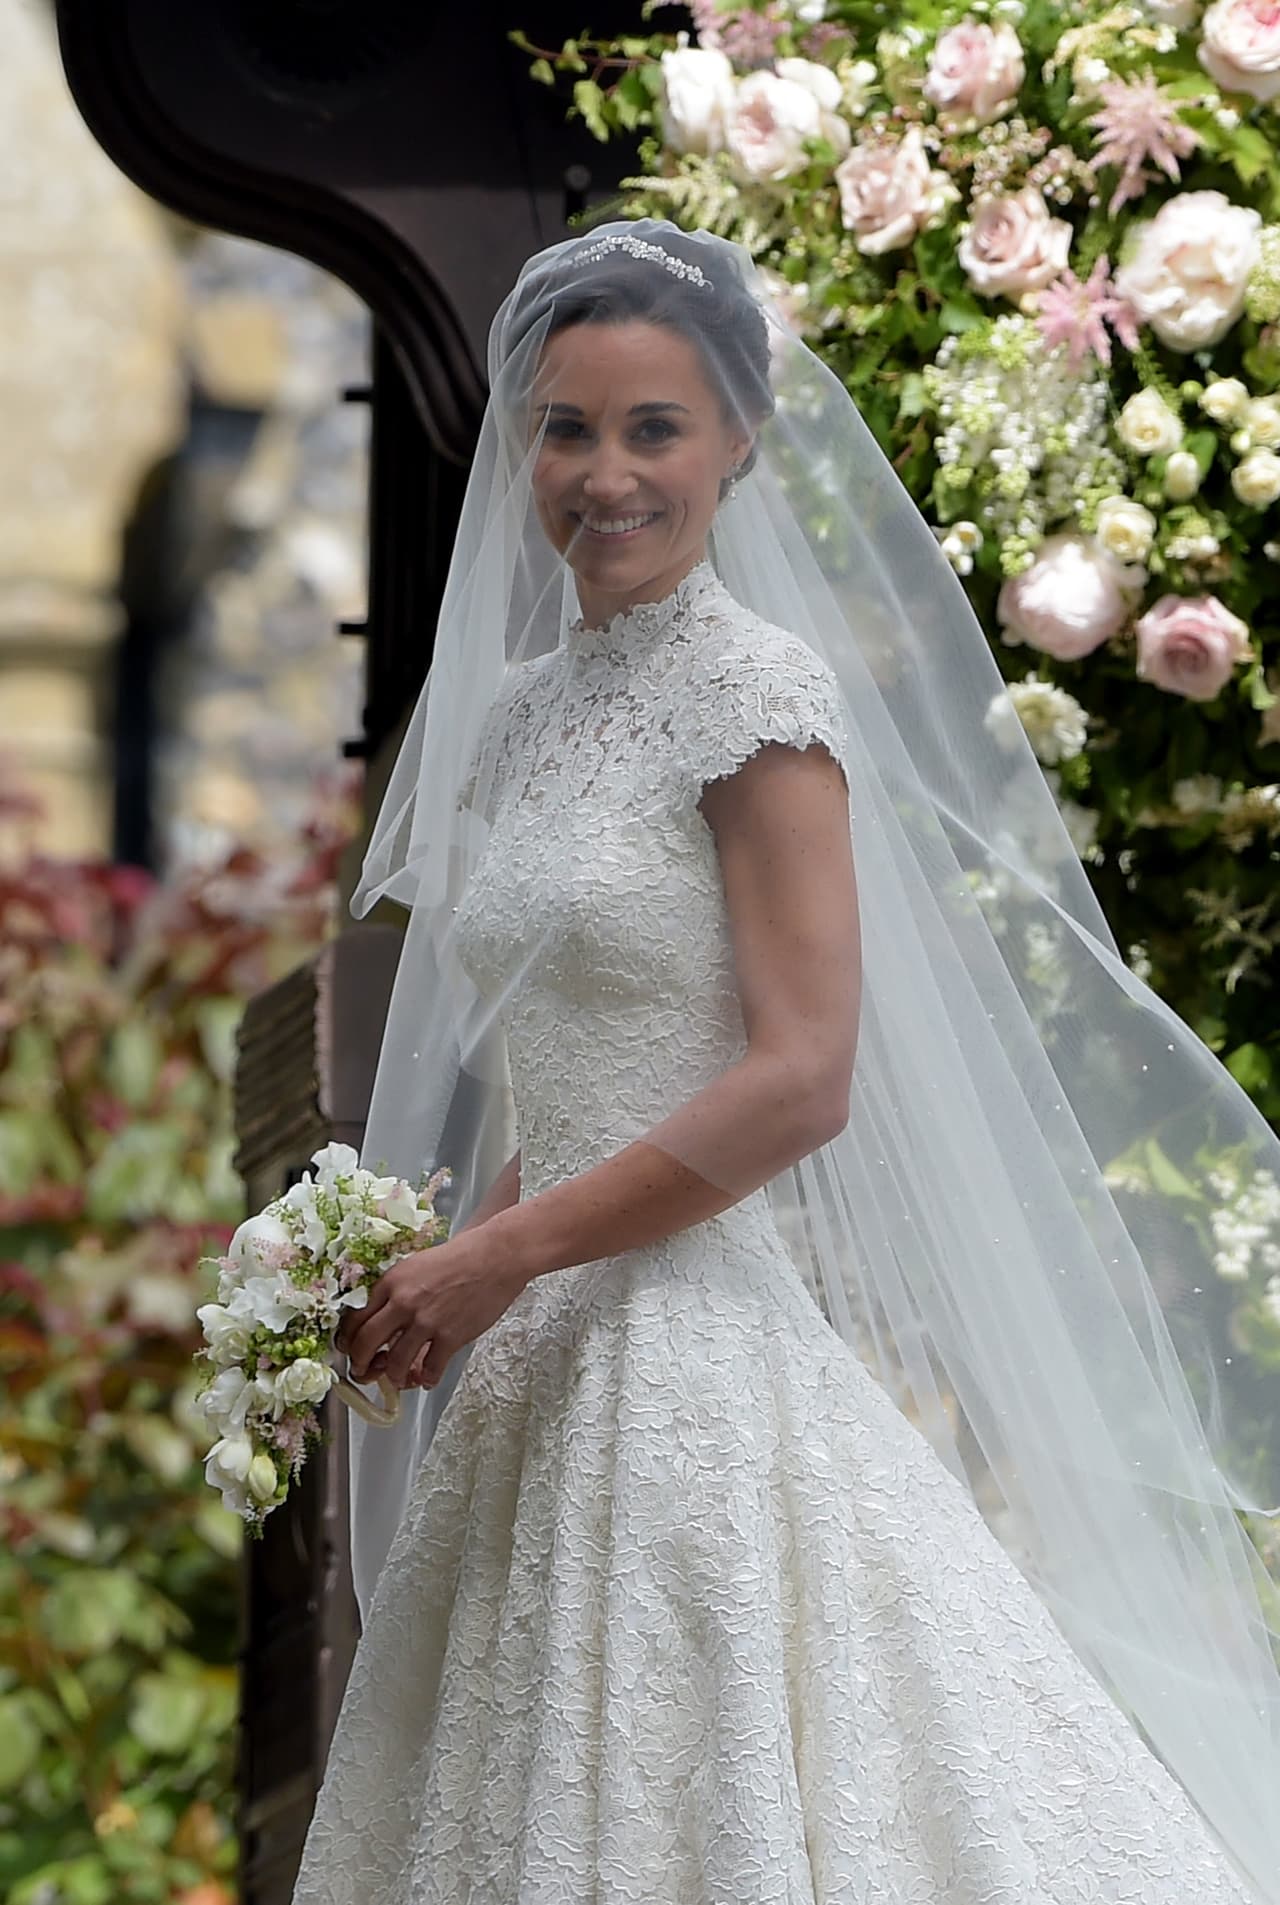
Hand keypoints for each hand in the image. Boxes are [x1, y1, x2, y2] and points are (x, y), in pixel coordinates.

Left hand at [336, 1222, 527, 1391]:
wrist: (495, 1257)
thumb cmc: (457, 1258)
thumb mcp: (415, 1266)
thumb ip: (395, 1291)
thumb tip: (380, 1320)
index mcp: (391, 1282)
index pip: (355, 1319)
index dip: (348, 1341)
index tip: (351, 1351)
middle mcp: (403, 1303)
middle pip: (366, 1344)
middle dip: (360, 1365)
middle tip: (364, 1373)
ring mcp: (427, 1322)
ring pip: (396, 1364)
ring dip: (394, 1377)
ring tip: (399, 1379)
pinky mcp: (451, 1336)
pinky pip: (431, 1370)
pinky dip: (427, 1380)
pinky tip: (428, 1379)